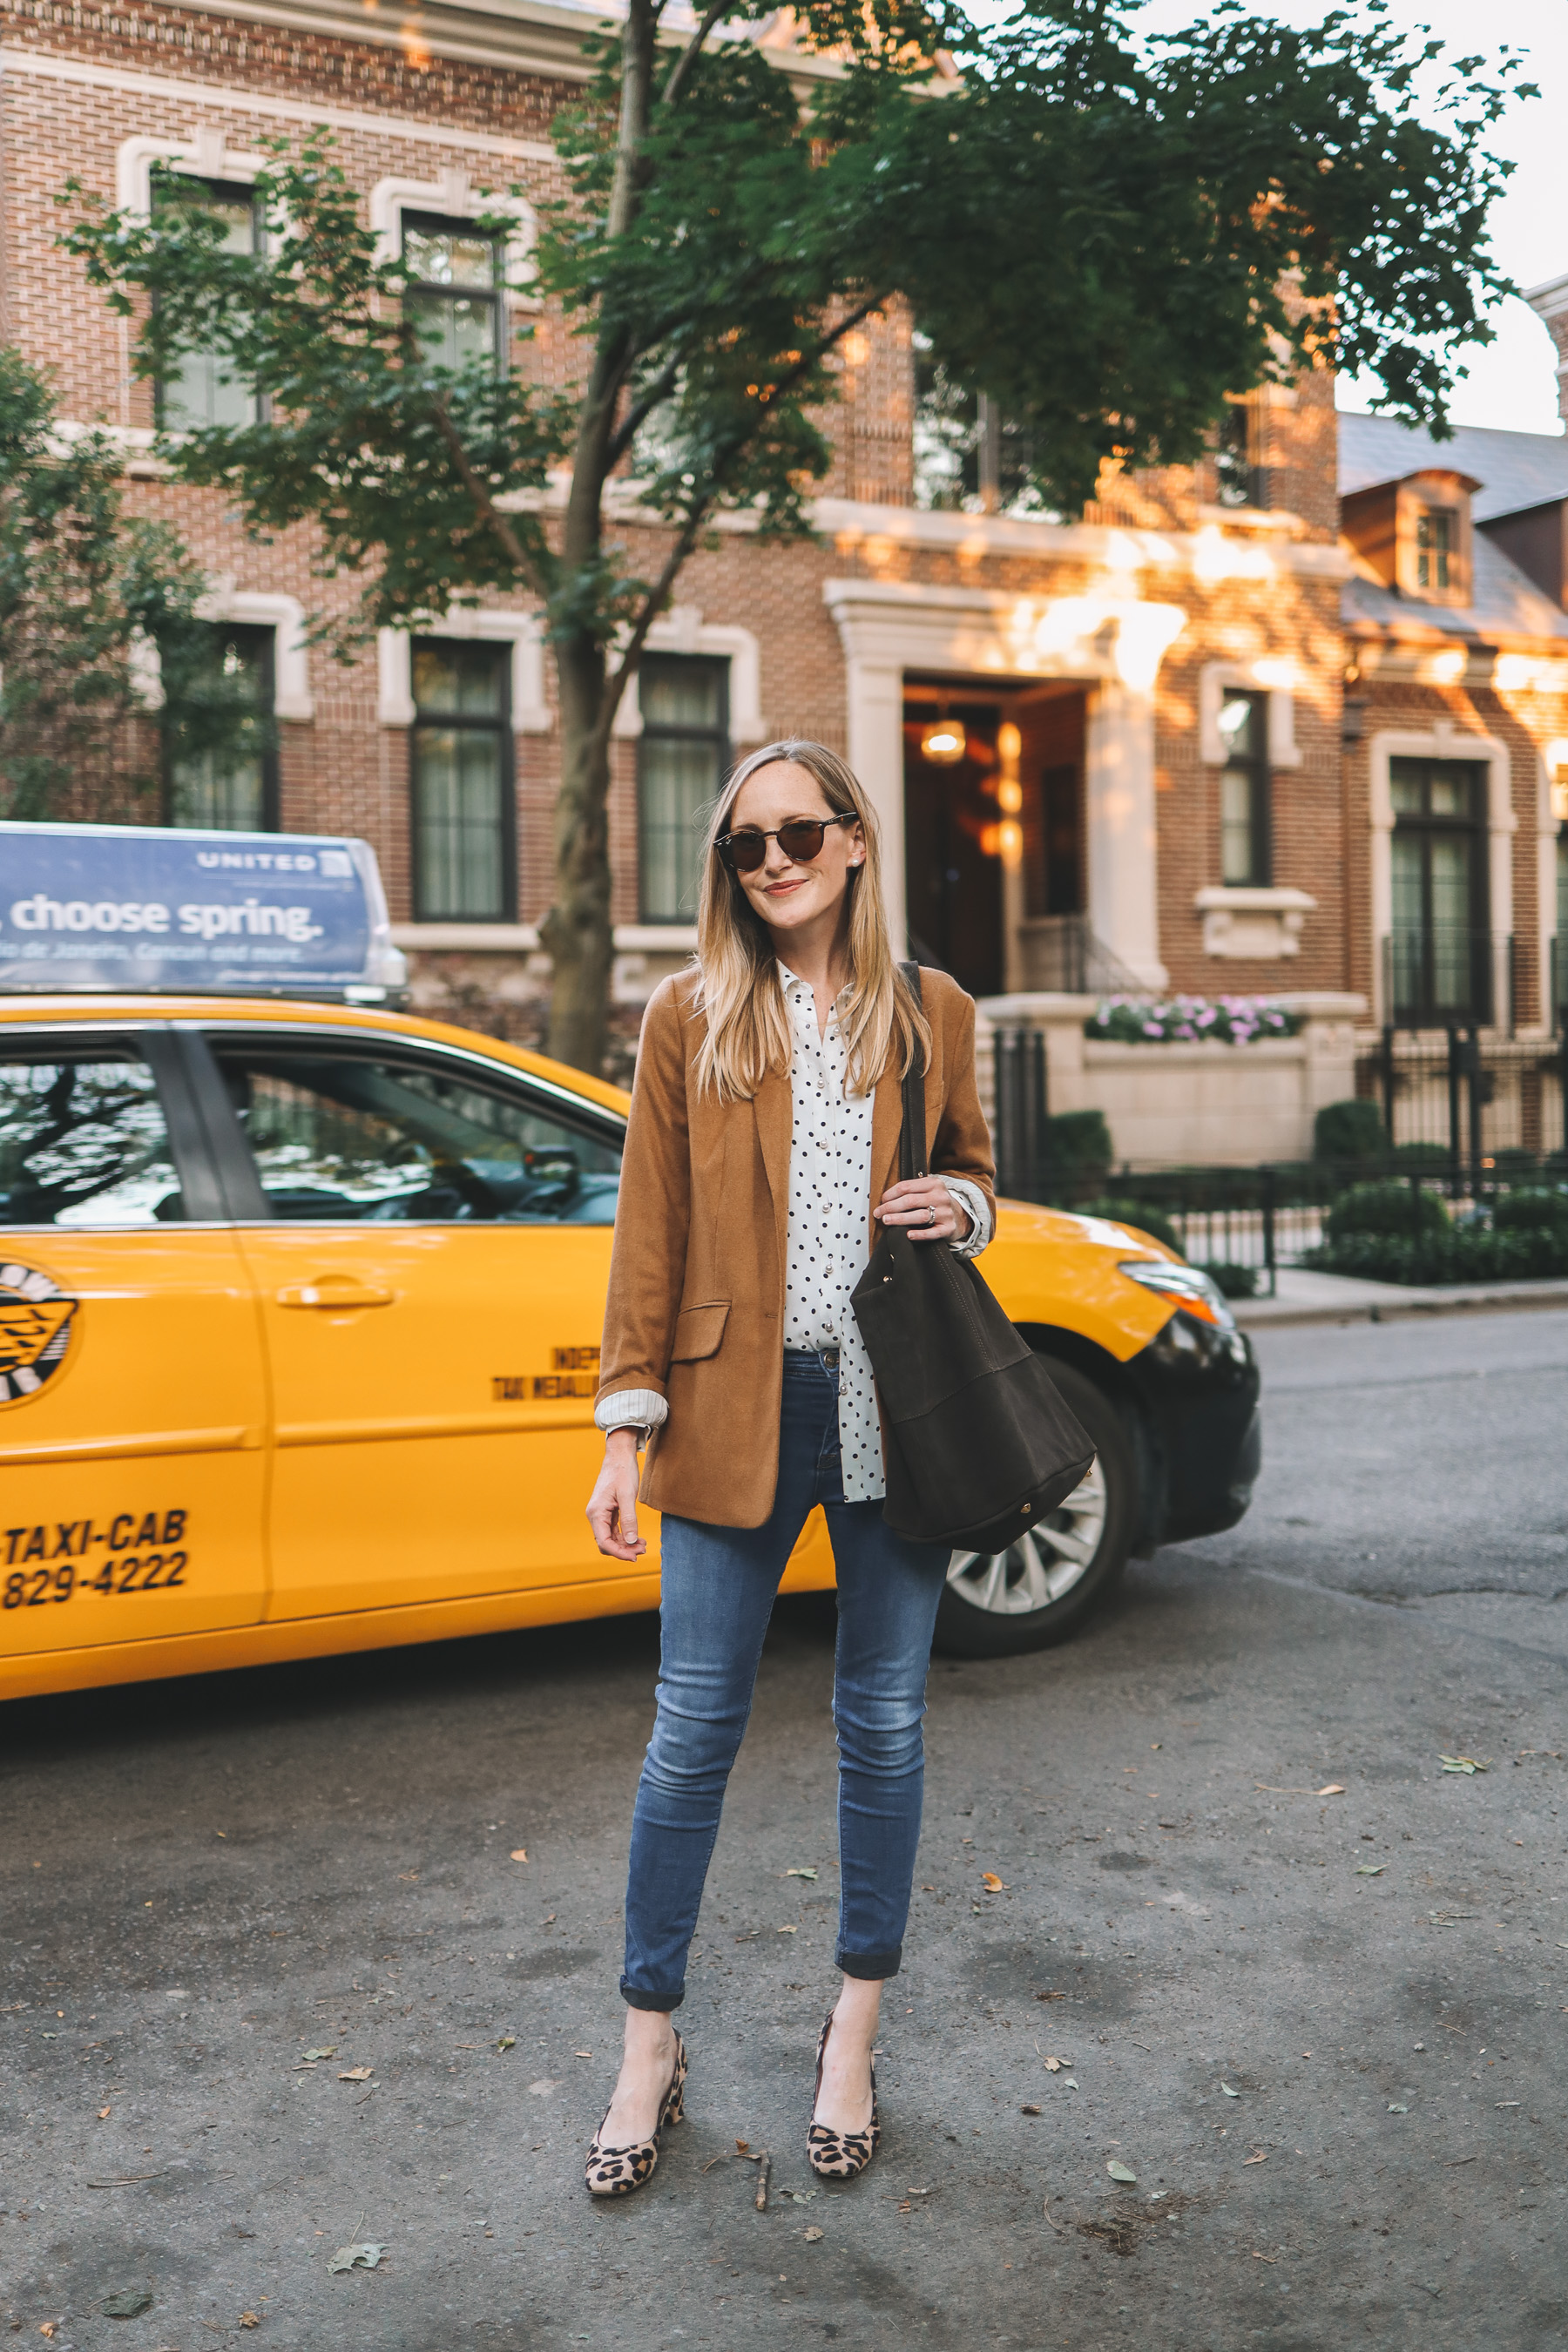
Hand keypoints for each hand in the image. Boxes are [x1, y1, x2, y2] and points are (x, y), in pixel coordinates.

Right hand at [587, 1428, 646, 1560]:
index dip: (618, 1552)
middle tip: (643, 1551)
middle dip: (623, 1550)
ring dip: (626, 1544)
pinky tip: (638, 1538)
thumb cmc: (622, 1472)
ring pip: (611, 1538)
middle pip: (606, 1542)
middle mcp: (595, 1515)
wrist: (619, 1455)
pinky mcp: (608, 1511)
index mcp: (596, 1512)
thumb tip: (632, 1541)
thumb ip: (629, 1519)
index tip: (634, 1557)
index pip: (604, 1541)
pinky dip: (625, 1536)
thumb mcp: (627, 1496)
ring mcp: (601, 1514)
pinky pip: (614, 1530)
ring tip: (643, 1546)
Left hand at [874, 1175, 967, 1243]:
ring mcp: (946, 1213)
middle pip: (910, 1201)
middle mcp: (940, 1197)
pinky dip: (919, 1234)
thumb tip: (885, 1199)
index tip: (881, 1201)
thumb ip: (911, 1191)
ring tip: (887, 1221)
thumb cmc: (937, 1203)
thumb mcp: (928, 1190)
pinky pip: (932, 1233)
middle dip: (891, 1207)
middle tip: (879, 1213)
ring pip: (919, 1216)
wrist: (961, 1216)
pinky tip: (908, 1235)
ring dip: (900, 1219)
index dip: (890, 1194)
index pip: (907, 1187)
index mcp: (934, 1183)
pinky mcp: (948, 1228)